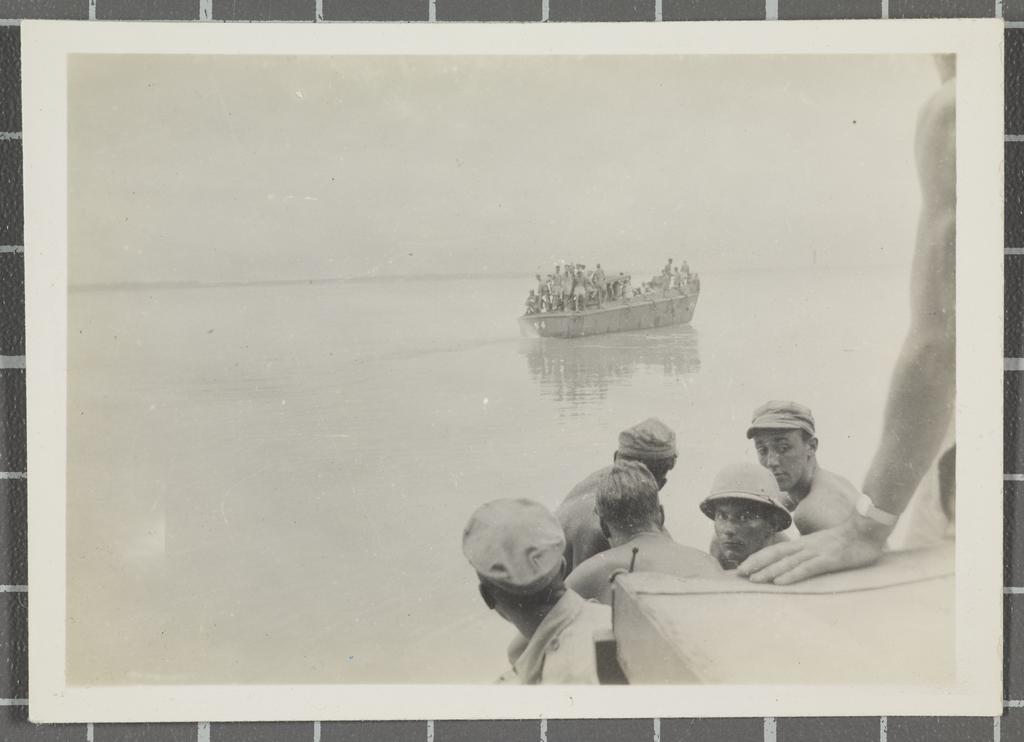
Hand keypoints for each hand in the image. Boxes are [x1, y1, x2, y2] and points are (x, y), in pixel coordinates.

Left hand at [736, 514, 889, 584]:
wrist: (868, 529)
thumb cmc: (848, 540)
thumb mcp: (824, 546)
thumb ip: (811, 553)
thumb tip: (799, 562)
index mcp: (803, 543)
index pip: (776, 550)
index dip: (758, 558)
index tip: (742, 567)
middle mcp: (805, 546)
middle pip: (775, 554)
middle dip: (756, 564)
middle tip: (737, 574)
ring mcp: (816, 552)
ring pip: (787, 562)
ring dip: (769, 571)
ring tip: (753, 580)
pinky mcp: (828, 560)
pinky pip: (807, 568)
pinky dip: (791, 575)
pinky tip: (780, 582)